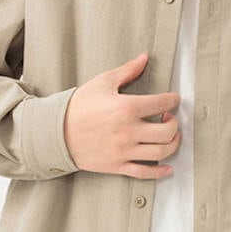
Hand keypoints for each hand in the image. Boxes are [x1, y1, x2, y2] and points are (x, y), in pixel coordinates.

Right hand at [63, 52, 181, 178]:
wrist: (55, 133)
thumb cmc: (78, 106)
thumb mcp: (102, 82)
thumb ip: (127, 71)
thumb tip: (144, 58)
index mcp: (126, 108)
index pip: (162, 103)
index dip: (173, 100)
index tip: (173, 99)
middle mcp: (129, 131)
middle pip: (167, 131)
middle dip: (175, 123)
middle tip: (169, 118)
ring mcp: (124, 151)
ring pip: (161, 152)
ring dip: (172, 144)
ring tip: (169, 136)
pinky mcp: (118, 166)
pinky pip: (145, 173)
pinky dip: (160, 172)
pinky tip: (167, 167)